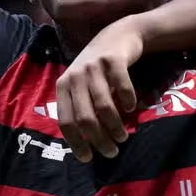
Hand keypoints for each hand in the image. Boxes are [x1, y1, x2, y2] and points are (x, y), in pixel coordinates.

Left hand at [56, 19, 144, 161]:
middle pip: (85, 117)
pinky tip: (132, 108)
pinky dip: (127, 101)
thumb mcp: (81, 86)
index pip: (65, 121)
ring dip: (114, 126)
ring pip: (103, 106)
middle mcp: (75, 76)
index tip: (88, 158)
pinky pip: (122, 87)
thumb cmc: (97, 70)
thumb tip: (85, 144)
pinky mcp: (113, 60)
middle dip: (99, 140)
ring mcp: (94, 67)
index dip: (76, 142)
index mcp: (63, 86)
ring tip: (123, 137)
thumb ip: (79, 107)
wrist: (117, 36)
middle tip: (111, 152)